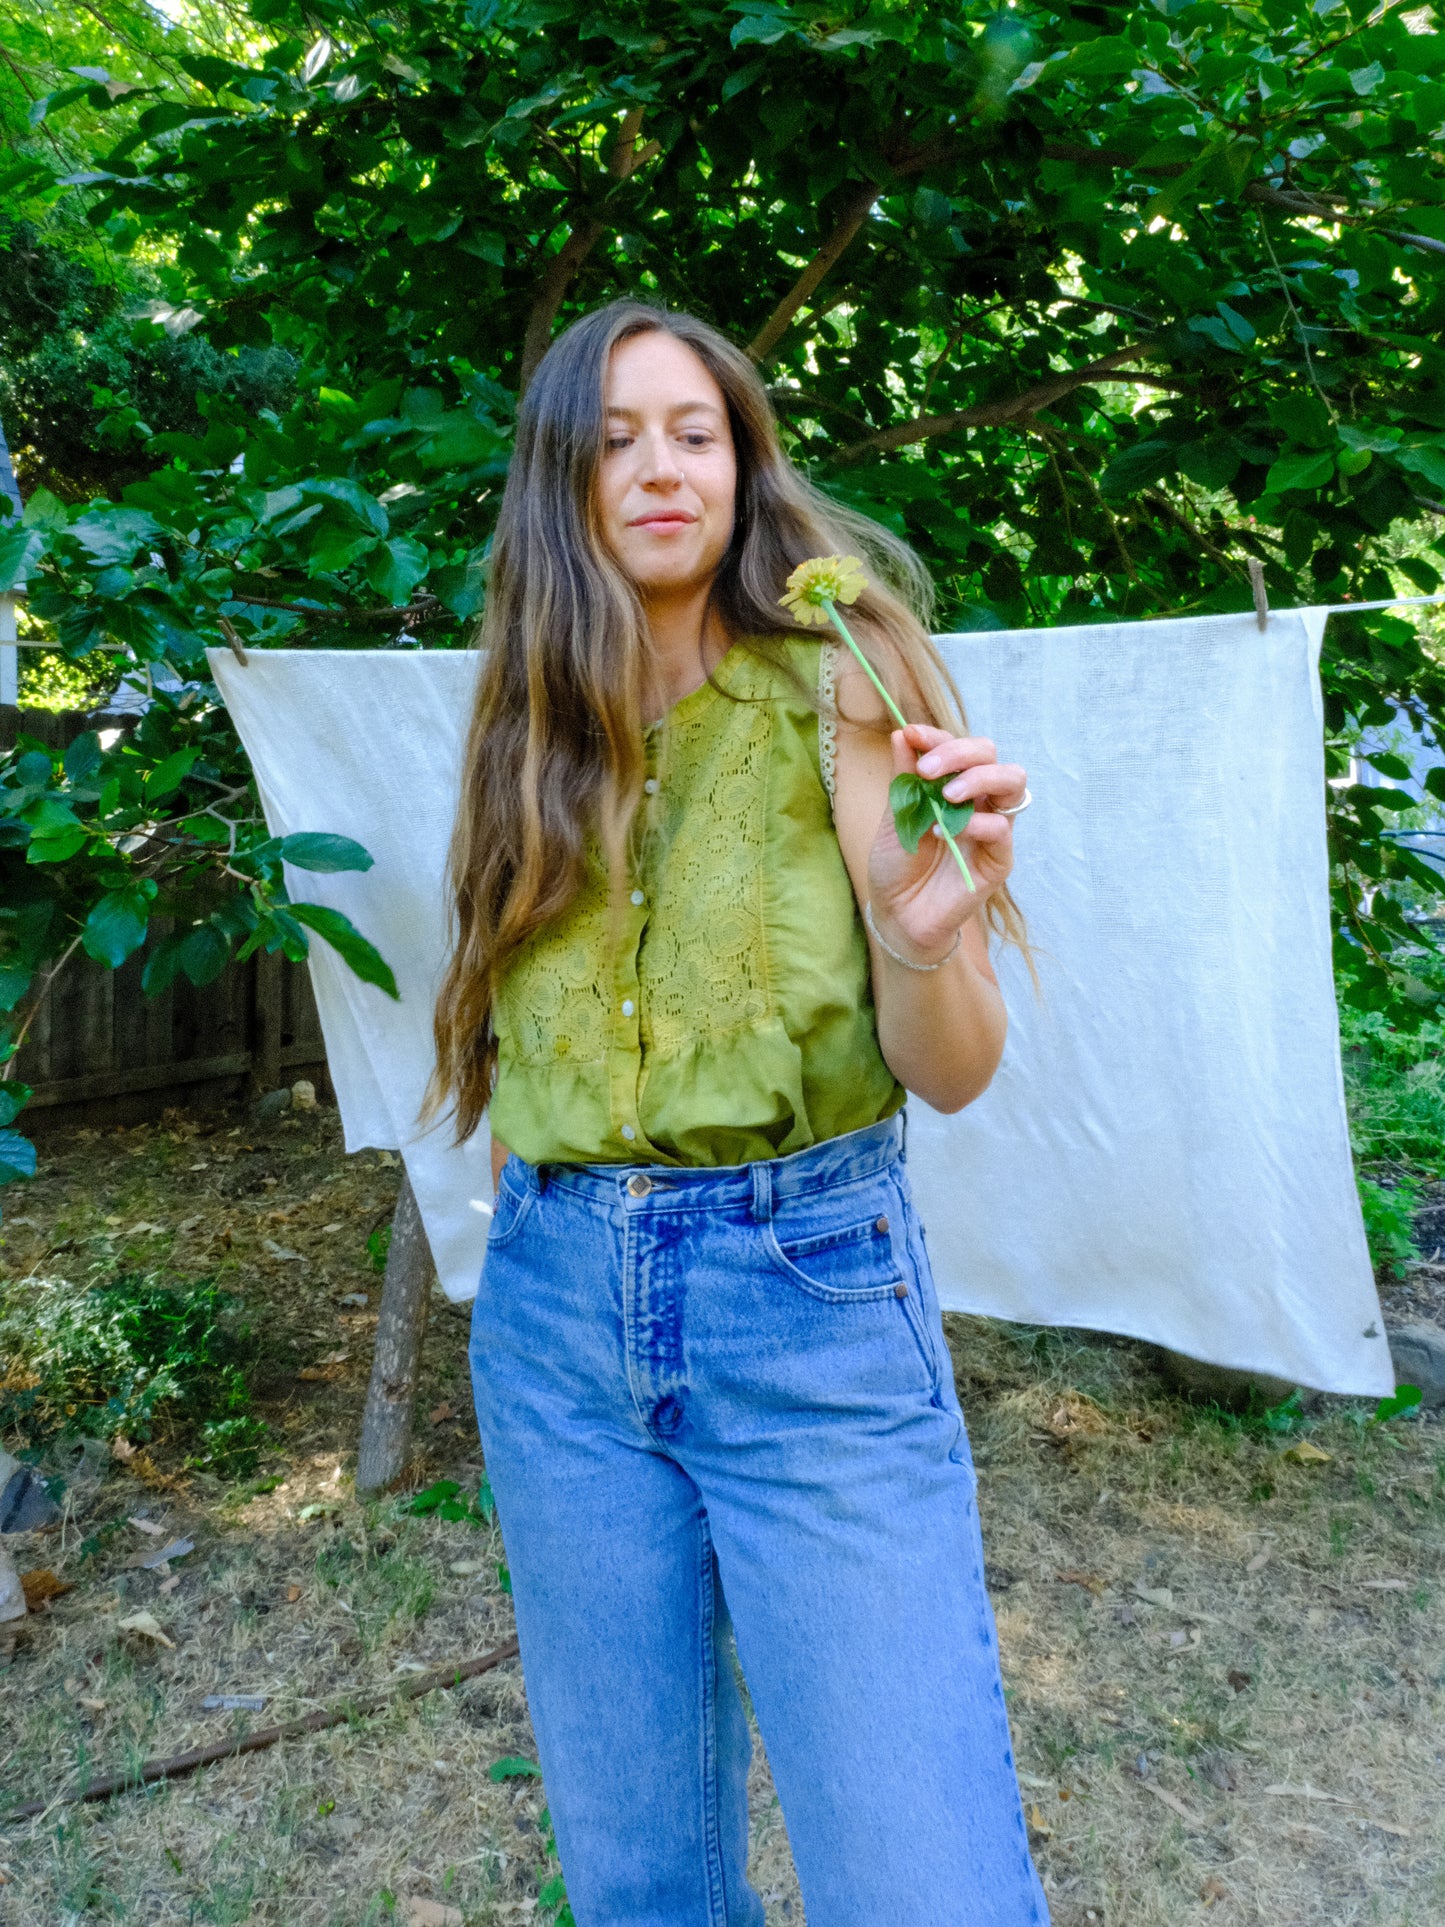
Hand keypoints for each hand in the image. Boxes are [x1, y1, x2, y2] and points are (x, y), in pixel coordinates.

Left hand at [867, 725, 1025, 962]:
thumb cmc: (898, 863)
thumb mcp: (895, 815)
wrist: (897, 913)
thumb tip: (902, 733)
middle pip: (991, 755)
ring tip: (948, 794)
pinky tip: (946, 831)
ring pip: (1013, 782)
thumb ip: (903, 776)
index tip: (911, 734)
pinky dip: (977, 823)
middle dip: (959, 752)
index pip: (959, 747)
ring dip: (980, 778)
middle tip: (928, 770)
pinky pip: (1002, 829)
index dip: (938, 737)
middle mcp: (979, 801)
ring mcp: (992, 827)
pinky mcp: (999, 859)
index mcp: (954, 785)